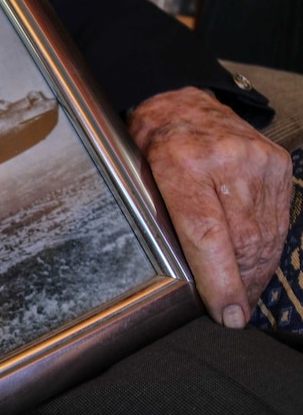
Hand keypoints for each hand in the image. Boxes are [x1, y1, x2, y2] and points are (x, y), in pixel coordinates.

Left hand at [128, 87, 291, 327]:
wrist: (179, 100)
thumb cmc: (150, 144)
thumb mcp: (136, 178)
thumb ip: (159, 221)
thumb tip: (184, 278)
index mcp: (181, 163)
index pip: (207, 235)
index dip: (219, 282)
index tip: (227, 314)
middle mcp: (225, 160)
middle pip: (242, 242)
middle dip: (239, 284)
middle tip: (232, 311)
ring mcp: (257, 160)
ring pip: (264, 235)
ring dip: (256, 272)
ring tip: (244, 295)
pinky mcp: (276, 163)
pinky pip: (278, 219)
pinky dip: (268, 248)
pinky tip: (256, 266)